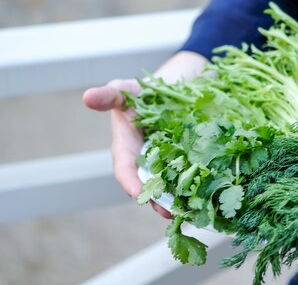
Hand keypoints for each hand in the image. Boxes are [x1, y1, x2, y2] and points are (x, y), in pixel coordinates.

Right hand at [82, 51, 207, 217]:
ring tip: (192, 209)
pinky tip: (210, 191)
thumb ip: (109, 95)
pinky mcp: (190, 159)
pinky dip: (199, 183)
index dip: (131, 184)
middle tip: (170, 211)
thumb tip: (87, 96)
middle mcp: (146, 160)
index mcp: (127, 148)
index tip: (139, 196)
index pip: (125, 170)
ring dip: (180, 198)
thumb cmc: (143, 91)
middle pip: (150, 185)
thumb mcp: (126, 89)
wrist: (173, 85)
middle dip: (159, 199)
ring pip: (172, 184)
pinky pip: (193, 173)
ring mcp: (169, 162)